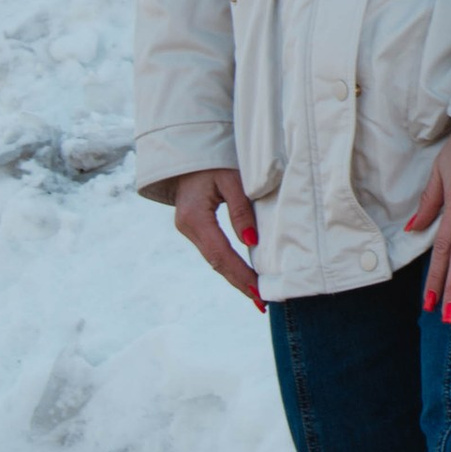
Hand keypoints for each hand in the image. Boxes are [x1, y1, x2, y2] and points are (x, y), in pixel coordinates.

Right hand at [172, 165, 262, 309]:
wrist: (188, 148)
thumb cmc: (213, 158)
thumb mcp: (231, 179)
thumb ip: (241, 210)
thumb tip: (252, 242)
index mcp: (195, 218)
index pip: (221, 254)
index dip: (241, 275)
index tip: (259, 292)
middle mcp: (187, 227)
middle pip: (217, 262)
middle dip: (240, 282)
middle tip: (262, 303)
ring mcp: (189, 228)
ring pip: (215, 258)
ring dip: (236, 275)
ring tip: (258, 293)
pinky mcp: (195, 225)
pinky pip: (214, 249)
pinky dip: (230, 262)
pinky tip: (245, 273)